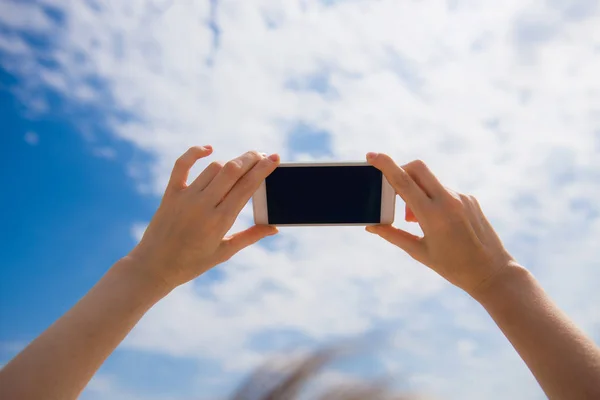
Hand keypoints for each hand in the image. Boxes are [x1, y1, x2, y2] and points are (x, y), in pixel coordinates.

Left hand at [128, 146, 279, 289]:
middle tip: (262, 154)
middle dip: (251, 159)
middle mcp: (204, 205)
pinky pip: (182, 165)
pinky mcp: (171, 193)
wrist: (154, 266)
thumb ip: (250, 237)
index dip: (263, 170)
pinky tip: (208, 149)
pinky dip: (195, 153)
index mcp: (220, 221)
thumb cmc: (192, 263)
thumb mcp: (224, 252)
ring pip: (214, 168)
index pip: (247, 187)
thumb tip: (274, 228)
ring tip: (240, 165)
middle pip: (232, 171)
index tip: (275, 158)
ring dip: (230, 163)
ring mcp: (186, 197)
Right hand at [366, 152, 517, 296]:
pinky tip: (435, 221)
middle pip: (417, 168)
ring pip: (430, 181)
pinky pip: (444, 190)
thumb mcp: (419, 252)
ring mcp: (461, 198)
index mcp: (432, 216)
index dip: (385, 165)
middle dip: (401, 170)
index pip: (404, 182)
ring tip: (413, 218)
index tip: (371, 155)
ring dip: (416, 191)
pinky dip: (431, 199)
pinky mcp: (470, 199)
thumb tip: (371, 226)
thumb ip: (393, 235)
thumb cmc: (453, 267)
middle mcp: (448, 201)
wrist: (493, 272)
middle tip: (392, 189)